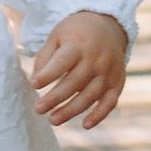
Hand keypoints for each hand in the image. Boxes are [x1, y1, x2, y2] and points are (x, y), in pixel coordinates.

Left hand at [31, 9, 128, 129]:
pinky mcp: (117, 83)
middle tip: (38, 109)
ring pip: (90, 96)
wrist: (108, 26)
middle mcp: (96, 59)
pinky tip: (85, 125)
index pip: (62, 62)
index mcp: (78, 44)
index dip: (47, 74)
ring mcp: (108, 72)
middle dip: (55, 98)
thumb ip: (45, 57)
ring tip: (53, 120)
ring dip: (71, 110)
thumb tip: (35, 81)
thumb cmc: (76, 33)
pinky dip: (99, 115)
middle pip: (74, 82)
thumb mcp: (57, 36)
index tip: (33, 84)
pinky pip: (110, 102)